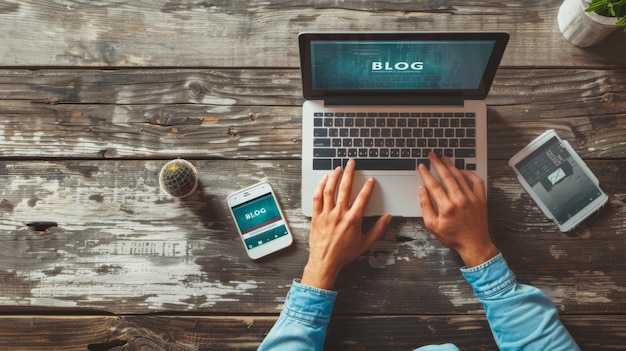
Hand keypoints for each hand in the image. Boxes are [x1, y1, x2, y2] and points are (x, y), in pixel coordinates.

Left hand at [302, 159, 391, 289]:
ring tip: (338, 168)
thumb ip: (378, 229)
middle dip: (350, 173)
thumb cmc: (344, 254)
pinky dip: (320, 186)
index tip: (371, 180)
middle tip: (352, 163)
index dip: (368, 187)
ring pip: (330, 190)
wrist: (325, 262)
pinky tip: (324, 180)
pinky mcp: (316, 216)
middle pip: (345, 188)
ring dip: (334, 176)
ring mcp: (326, 214)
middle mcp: (339, 214)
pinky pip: (317, 197)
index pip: (362, 198)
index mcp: (353, 220)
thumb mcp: (365, 243)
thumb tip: (388, 218)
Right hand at [418, 153, 497, 267]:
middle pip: (446, 176)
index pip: (433, 185)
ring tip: (444, 158)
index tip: (421, 166)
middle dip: (438, 164)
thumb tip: (422, 190)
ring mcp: (472, 198)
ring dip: (451, 166)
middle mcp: (460, 199)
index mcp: (447, 206)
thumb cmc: (453, 237)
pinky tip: (462, 170)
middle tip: (432, 155)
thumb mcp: (432, 225)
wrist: (474, 244)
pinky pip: (476, 181)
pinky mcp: (481, 198)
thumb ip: (425, 206)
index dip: (426, 174)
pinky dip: (470, 173)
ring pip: (460, 176)